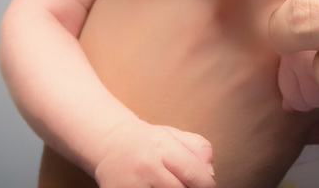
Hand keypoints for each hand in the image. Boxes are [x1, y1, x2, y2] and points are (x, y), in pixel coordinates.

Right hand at [93, 118, 213, 187]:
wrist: (109, 143)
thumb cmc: (147, 141)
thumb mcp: (174, 135)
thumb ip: (198, 148)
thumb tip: (210, 173)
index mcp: (162, 146)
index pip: (192, 172)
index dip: (205, 183)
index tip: (208, 185)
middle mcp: (146, 166)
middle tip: (188, 185)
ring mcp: (131, 184)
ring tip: (169, 184)